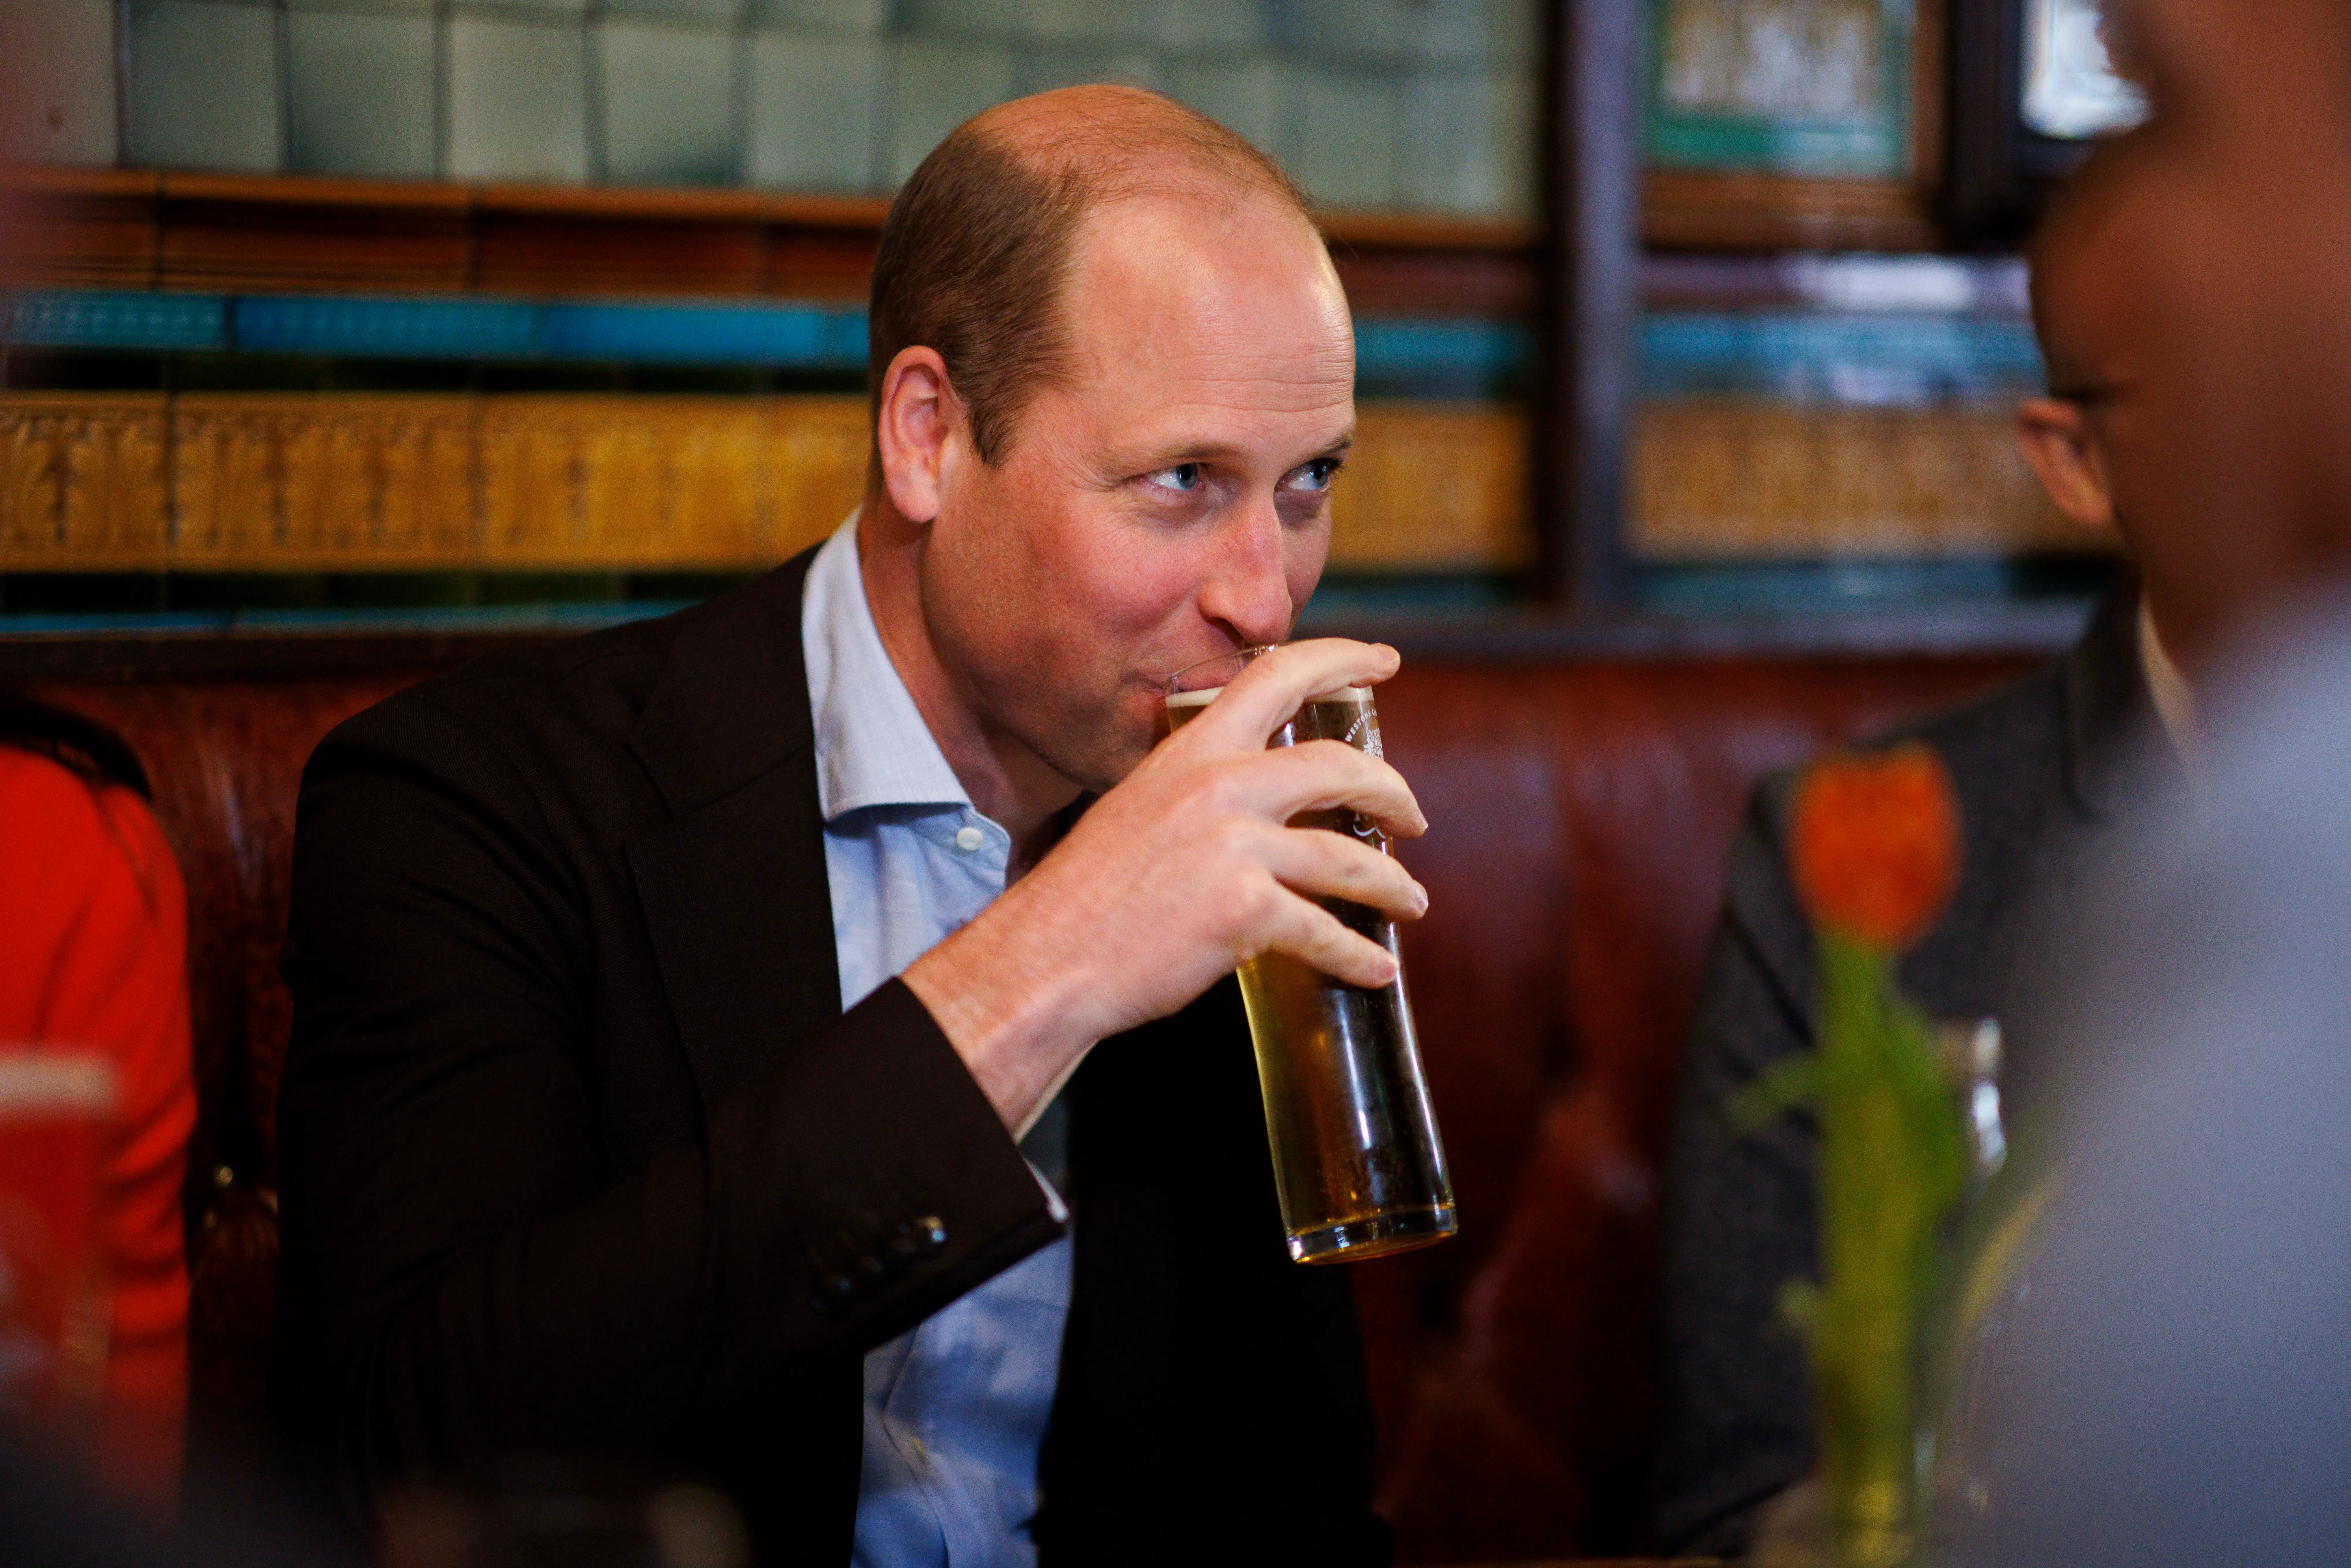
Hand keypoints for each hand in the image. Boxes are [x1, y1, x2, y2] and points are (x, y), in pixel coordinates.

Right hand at [903, 639, 1429, 1134]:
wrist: (1048, 956)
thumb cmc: (1088, 896)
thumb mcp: (1137, 811)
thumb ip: (1195, 797)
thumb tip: (1249, 811)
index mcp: (1189, 754)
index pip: (1275, 677)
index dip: (1340, 660)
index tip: (1385, 662)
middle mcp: (1218, 787)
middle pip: (1337, 768)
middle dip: (1392, 792)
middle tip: (1413, 818)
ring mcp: (1234, 846)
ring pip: (1348, 859)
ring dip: (1392, 884)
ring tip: (1411, 902)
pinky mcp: (1245, 909)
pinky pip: (1325, 932)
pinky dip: (1358, 957)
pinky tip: (1374, 969)